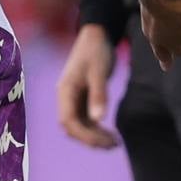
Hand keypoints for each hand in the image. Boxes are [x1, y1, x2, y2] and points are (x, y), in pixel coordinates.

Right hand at [56, 24, 120, 150]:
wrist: (96, 35)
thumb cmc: (96, 51)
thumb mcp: (98, 72)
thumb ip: (99, 95)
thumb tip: (99, 120)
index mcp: (65, 92)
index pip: (68, 122)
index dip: (84, 135)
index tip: (104, 142)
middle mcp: (66, 98)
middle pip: (72, 127)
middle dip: (90, 139)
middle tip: (113, 145)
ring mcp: (73, 98)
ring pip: (79, 125)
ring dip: (94, 136)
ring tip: (115, 142)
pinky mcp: (82, 97)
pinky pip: (86, 119)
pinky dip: (96, 128)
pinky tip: (110, 133)